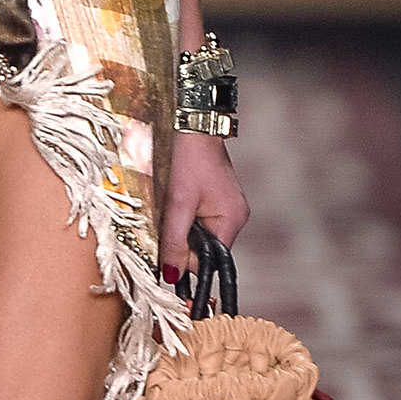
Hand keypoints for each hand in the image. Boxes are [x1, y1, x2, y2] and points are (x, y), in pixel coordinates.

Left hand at [158, 132, 248, 282]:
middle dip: (181, 238)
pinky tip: (176, 197)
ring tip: (171, 202)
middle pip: (204, 248)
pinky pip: (198, 218)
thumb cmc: (187, 157)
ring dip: (181, 225)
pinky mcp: (216, 197)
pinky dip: (184, 214)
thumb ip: (175, 241)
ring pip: (198, 232)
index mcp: (232, 220)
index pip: (209, 260)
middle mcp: (234, 216)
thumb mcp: (177, 203)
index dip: (185, 257)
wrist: (189, 123)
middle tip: (166, 216)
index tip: (166, 244)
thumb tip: (171, 276)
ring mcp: (226, 206)